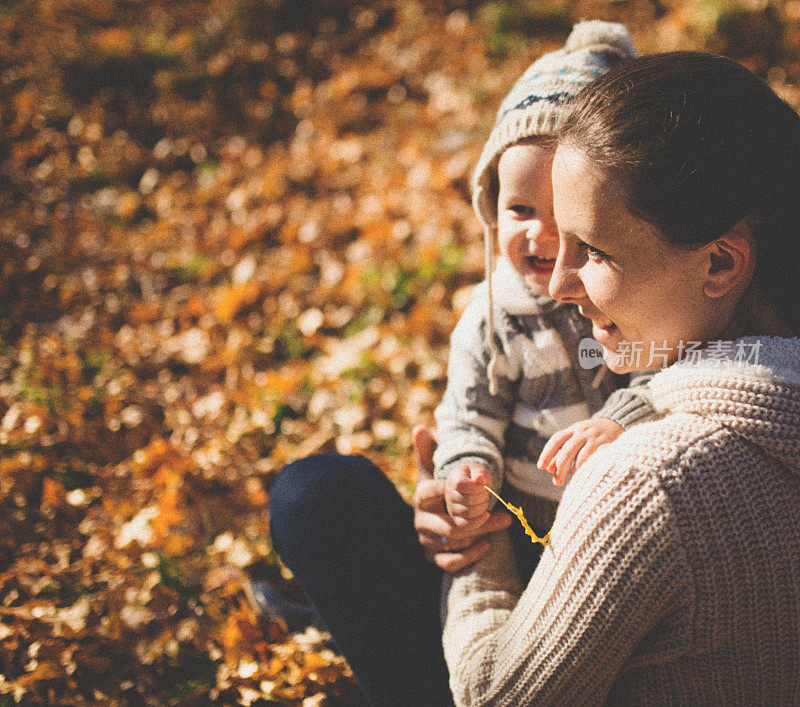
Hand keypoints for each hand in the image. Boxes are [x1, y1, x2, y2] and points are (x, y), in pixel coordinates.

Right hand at [412, 426, 511, 572]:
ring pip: (453, 542)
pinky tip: (487, 545)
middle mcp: (421, 520)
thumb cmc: (442, 487)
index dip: (443, 490)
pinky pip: (451, 563)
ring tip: (499, 522)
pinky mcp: (435, 558)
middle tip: (495, 511)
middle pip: (448, 523)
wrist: (443, 515)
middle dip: (474, 518)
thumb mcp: (436, 468)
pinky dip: (470, 555)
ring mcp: (427, 541)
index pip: (428, 493)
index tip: (466, 487)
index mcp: (421, 497)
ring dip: (478, 534)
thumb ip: (430, 449)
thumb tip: (420, 428)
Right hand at [445, 463, 490, 529]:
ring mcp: (451, 509)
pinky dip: (479, 521)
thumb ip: (480, 473)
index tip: (483, 483)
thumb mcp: (479, 470)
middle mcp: (448, 495)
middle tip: (487, 491)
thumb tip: (480, 479)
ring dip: (482, 508)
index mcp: (453, 479)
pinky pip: (466, 526)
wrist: (470, 485)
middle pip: (466, 501)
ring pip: (467, 515)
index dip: (473, 487)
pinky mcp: (456, 521)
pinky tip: (487, 514)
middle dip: (482, 497)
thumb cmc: (475, 477)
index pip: (460, 485)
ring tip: (486, 501)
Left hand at [537, 418, 623, 486]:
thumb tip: (549, 469)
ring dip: (575, 472)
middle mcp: (582, 431)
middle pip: (567, 450)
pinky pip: (596, 459)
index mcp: (572, 429)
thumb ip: (563, 452)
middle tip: (556, 482)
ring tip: (571, 484)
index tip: (541, 467)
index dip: (547, 453)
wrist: (617, 423)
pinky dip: (589, 469)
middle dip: (560, 468)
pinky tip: (586, 477)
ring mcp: (595, 437)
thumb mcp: (576, 438)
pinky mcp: (607, 444)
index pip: (556, 440)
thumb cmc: (592, 435)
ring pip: (581, 457)